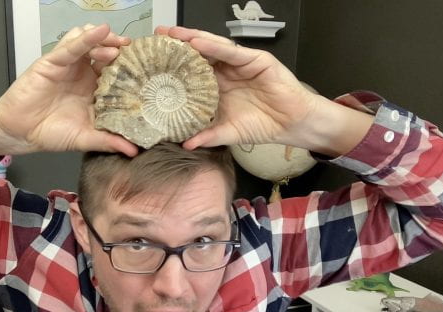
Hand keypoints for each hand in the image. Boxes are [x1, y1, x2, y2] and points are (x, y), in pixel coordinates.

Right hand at [0, 24, 138, 156]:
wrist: (20, 132)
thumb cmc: (50, 132)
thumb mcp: (85, 138)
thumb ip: (108, 141)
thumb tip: (134, 150)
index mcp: (95, 90)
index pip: (117, 73)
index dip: (132, 68)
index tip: (149, 68)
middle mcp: (84, 74)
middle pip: (107, 52)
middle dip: (123, 49)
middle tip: (139, 52)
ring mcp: (70, 65)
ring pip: (91, 43)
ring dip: (107, 41)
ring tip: (120, 46)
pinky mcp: (54, 61)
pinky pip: (72, 45)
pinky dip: (87, 37)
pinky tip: (100, 32)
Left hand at [154, 26, 322, 149]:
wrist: (291, 125)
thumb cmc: (262, 125)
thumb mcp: (228, 132)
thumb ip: (207, 136)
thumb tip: (185, 145)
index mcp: (217, 86)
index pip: (191, 71)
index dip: (173, 66)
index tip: (152, 62)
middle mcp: (226, 71)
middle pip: (198, 54)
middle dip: (178, 45)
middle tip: (156, 37)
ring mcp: (240, 64)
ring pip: (213, 47)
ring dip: (192, 39)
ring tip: (173, 34)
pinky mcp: (256, 60)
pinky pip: (232, 52)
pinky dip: (215, 47)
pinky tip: (198, 42)